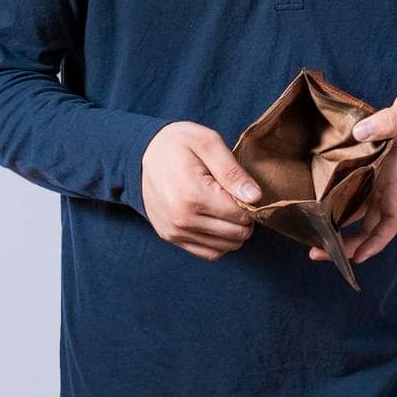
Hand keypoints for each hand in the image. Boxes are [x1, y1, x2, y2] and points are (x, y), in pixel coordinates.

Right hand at [139, 122, 261, 260]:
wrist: (141, 153)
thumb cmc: (178, 143)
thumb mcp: (208, 143)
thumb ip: (233, 172)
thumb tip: (255, 198)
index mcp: (193, 195)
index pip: (241, 215)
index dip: (250, 203)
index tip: (243, 189)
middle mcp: (182, 219)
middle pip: (236, 234)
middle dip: (245, 218)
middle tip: (237, 197)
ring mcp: (175, 231)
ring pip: (225, 247)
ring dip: (234, 231)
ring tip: (228, 207)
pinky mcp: (171, 237)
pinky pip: (209, 252)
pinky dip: (221, 241)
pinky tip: (219, 221)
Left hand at [309, 85, 396, 265]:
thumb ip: (391, 119)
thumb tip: (361, 133)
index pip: (392, 217)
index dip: (377, 240)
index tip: (358, 257)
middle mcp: (390, 184)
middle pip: (372, 225)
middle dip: (349, 245)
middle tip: (315, 254)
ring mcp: (383, 180)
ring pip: (362, 214)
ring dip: (340, 229)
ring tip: (311, 240)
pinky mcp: (376, 171)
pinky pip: (357, 196)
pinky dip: (340, 206)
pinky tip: (319, 209)